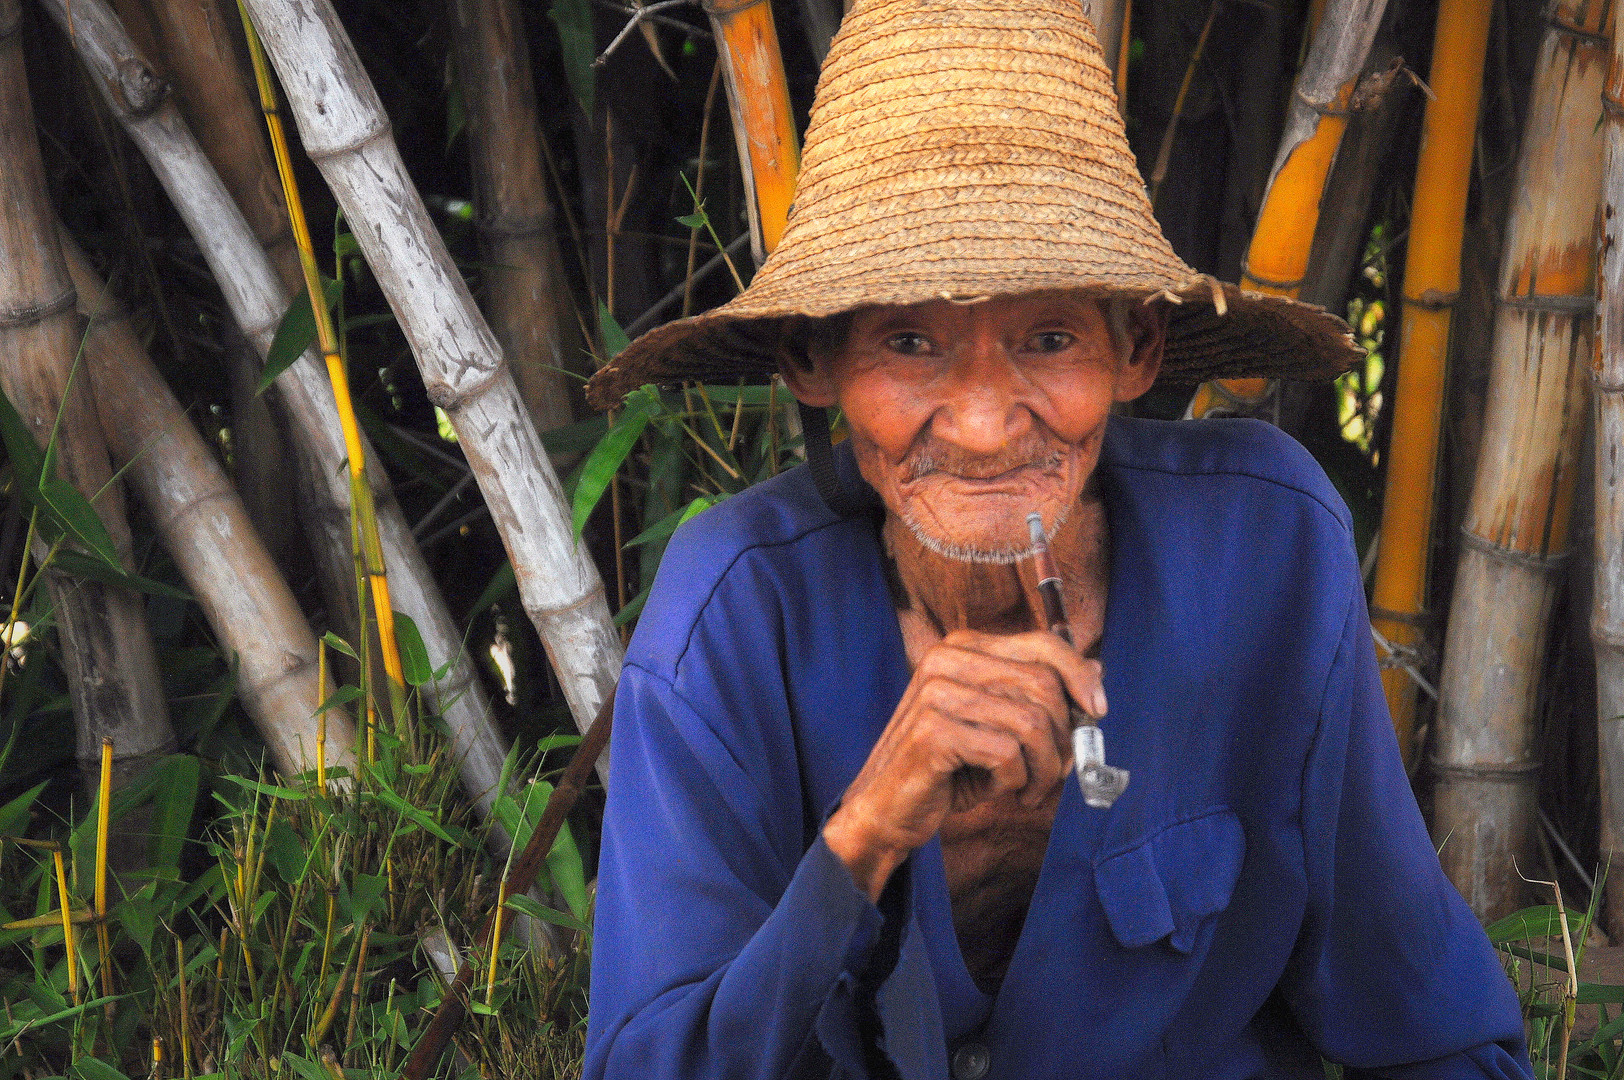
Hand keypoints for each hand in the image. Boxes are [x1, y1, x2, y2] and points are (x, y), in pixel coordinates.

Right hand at [821, 628, 1105, 899]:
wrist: (888, 809)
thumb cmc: (950, 767)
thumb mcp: (1000, 725)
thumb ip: (1040, 695)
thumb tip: (1096, 669)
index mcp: (963, 647)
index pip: (1041, 644)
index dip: (1079, 675)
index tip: (1099, 711)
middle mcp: (946, 660)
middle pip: (1043, 685)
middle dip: (1063, 737)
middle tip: (1055, 772)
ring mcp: (935, 693)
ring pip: (1031, 723)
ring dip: (1043, 769)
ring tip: (1029, 789)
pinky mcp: (932, 732)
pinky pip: (1007, 754)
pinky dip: (1016, 782)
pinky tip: (1000, 792)